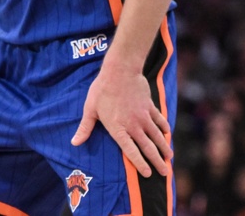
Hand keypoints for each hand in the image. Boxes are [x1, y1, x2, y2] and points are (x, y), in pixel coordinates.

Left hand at [70, 62, 171, 176]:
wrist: (120, 70)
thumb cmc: (102, 90)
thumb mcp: (90, 109)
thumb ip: (85, 128)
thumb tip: (75, 142)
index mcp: (118, 129)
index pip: (131, 151)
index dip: (140, 164)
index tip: (147, 174)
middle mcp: (134, 126)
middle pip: (148, 147)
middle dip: (157, 162)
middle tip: (165, 172)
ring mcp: (144, 116)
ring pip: (157, 136)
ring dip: (164, 147)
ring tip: (170, 158)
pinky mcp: (150, 106)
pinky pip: (159, 120)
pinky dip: (164, 128)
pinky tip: (168, 134)